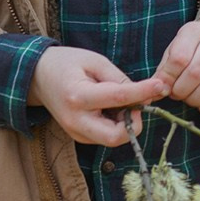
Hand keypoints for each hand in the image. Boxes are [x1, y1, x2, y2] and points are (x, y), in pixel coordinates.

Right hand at [29, 46, 166, 145]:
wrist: (38, 77)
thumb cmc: (66, 63)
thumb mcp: (94, 61)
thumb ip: (118, 78)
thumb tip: (144, 94)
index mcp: (78, 95)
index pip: (118, 98)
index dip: (143, 93)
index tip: (161, 86)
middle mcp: (76, 120)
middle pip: (115, 137)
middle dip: (134, 123)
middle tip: (137, 104)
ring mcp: (76, 132)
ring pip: (112, 139)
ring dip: (125, 124)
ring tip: (121, 102)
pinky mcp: (79, 137)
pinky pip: (105, 137)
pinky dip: (115, 125)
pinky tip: (111, 109)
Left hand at [155, 21, 199, 115]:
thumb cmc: (197, 47)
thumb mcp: (177, 48)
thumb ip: (165, 69)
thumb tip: (155, 89)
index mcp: (195, 30)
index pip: (179, 58)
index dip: (168, 78)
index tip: (165, 86)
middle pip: (195, 74)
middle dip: (180, 91)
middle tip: (177, 94)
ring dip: (194, 100)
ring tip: (189, 98)